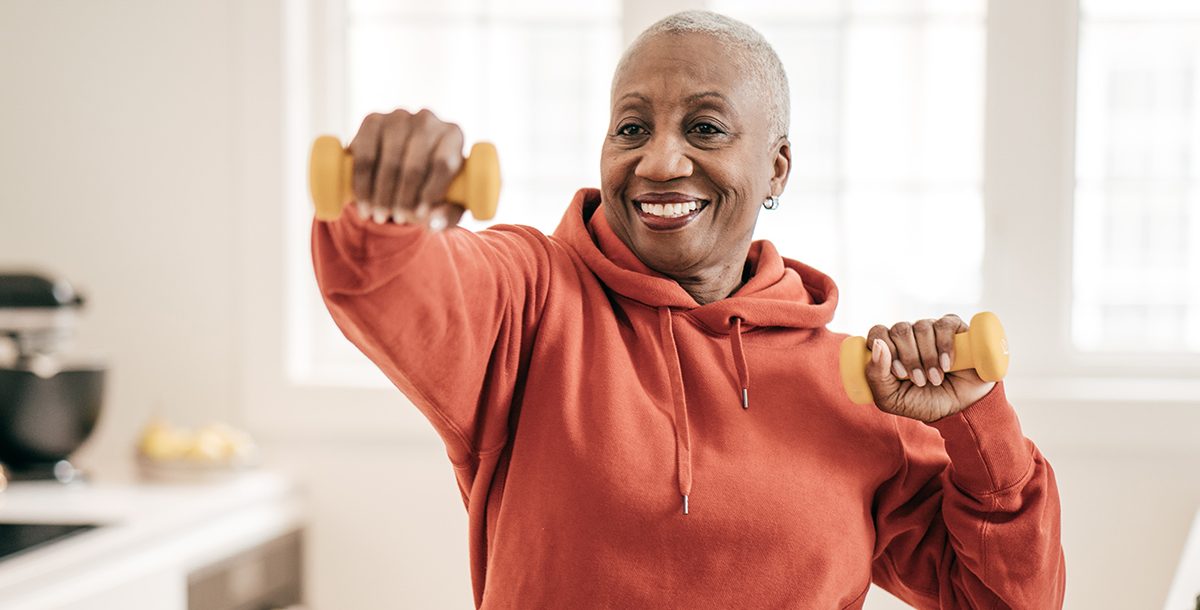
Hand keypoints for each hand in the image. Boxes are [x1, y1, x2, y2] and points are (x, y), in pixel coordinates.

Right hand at [349, 108, 465, 230]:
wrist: (399, 165)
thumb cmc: (431, 185)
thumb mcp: (446, 202)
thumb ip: (447, 215)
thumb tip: (434, 221)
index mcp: (453, 135)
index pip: (443, 163)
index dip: (431, 192)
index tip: (420, 215)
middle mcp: (427, 120)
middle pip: (415, 166)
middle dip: (404, 199)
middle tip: (398, 219)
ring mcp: (398, 117)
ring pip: (389, 162)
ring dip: (382, 195)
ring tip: (379, 216)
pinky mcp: (372, 120)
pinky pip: (365, 155)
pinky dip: (362, 184)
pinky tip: (362, 203)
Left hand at [864, 315, 995, 422]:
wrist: (960, 410)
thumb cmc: (923, 404)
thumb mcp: (891, 399)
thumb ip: (875, 375)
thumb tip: (877, 345)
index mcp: (890, 349)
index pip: (878, 332)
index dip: (886, 351)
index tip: (900, 373)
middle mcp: (909, 336)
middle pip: (899, 329)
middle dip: (910, 358)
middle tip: (920, 380)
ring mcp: (931, 330)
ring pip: (922, 327)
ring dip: (928, 357)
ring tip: (936, 378)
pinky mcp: (954, 328)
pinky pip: (944, 325)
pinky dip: (945, 347)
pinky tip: (948, 365)